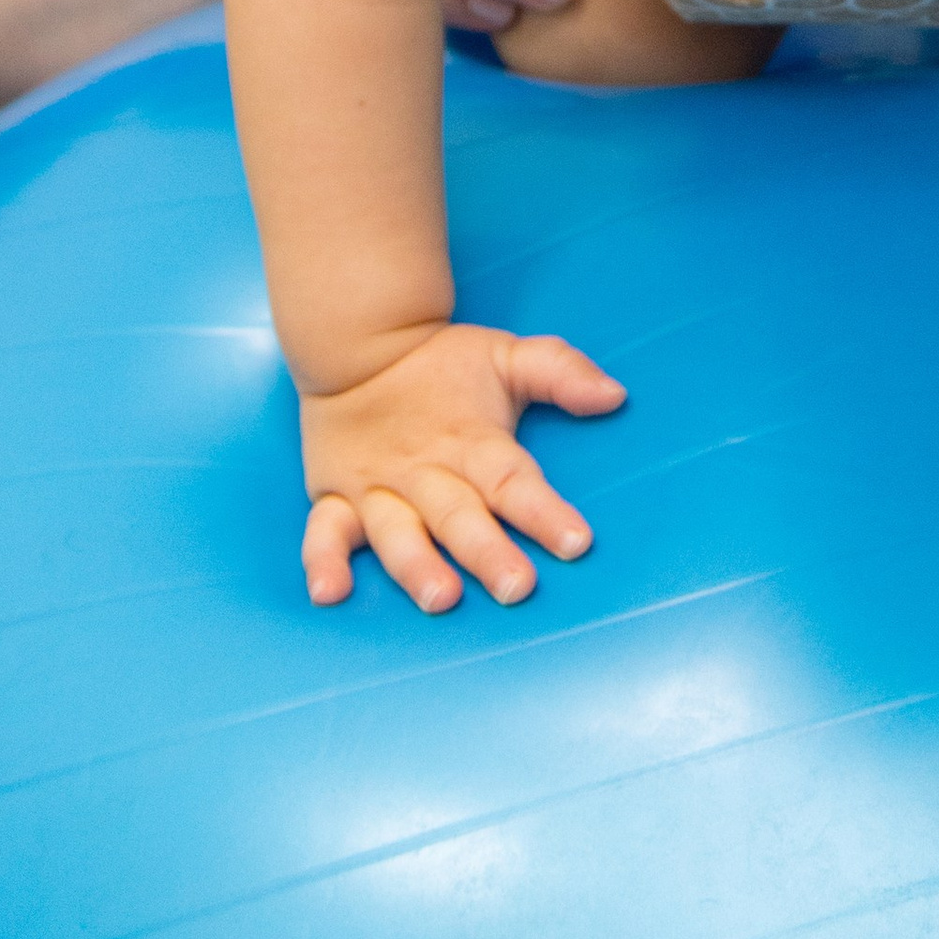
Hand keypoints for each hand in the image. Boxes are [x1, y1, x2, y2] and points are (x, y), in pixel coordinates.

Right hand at [300, 319, 625, 611]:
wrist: (357, 341)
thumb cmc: (442, 364)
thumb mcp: (506, 356)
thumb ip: (560, 372)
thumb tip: (616, 394)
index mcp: (472, 442)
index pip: (513, 480)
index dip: (544, 512)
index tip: (576, 543)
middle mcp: (425, 470)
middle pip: (460, 516)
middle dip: (488, 552)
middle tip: (517, 587)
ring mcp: (378, 487)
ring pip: (397, 531)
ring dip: (417, 564)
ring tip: (439, 597)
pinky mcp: (335, 497)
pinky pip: (323, 532)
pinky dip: (323, 561)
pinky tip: (329, 592)